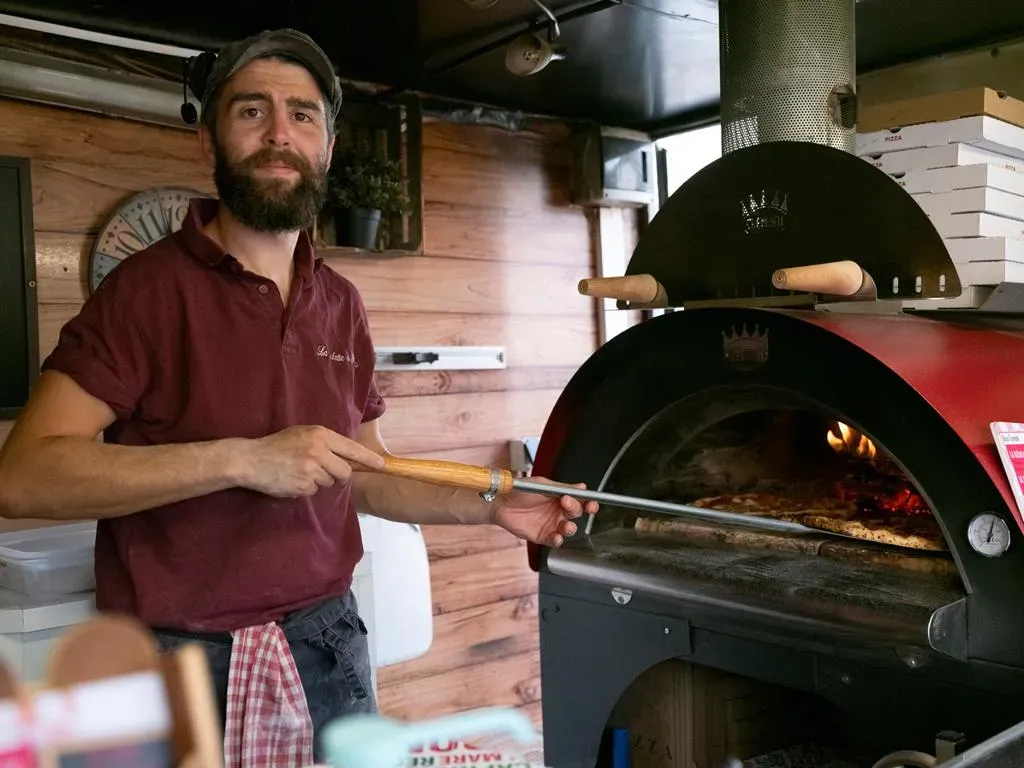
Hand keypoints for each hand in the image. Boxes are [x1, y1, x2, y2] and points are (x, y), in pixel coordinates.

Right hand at [237, 425, 385, 497]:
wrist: (250, 459)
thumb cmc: (277, 445)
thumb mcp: (302, 434)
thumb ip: (324, 443)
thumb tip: (347, 456)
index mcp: (320, 435)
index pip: (351, 448)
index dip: (368, 459)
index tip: (381, 465)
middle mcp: (318, 451)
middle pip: (344, 471)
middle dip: (339, 475)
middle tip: (325, 472)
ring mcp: (311, 469)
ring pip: (328, 482)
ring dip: (318, 481)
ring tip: (298, 471)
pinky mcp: (303, 485)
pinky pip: (313, 490)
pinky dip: (305, 488)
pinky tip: (292, 479)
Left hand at [490, 478, 598, 547]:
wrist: (500, 502)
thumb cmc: (519, 490)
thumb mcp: (542, 485)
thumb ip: (562, 488)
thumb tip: (582, 486)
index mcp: (561, 497)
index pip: (580, 501)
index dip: (589, 503)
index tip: (591, 504)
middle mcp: (558, 511)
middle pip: (577, 514)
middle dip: (576, 510)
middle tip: (566, 503)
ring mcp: (551, 524)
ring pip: (569, 529)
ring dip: (570, 528)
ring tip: (565, 525)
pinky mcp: (542, 535)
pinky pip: (555, 541)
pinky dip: (558, 540)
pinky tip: (556, 537)